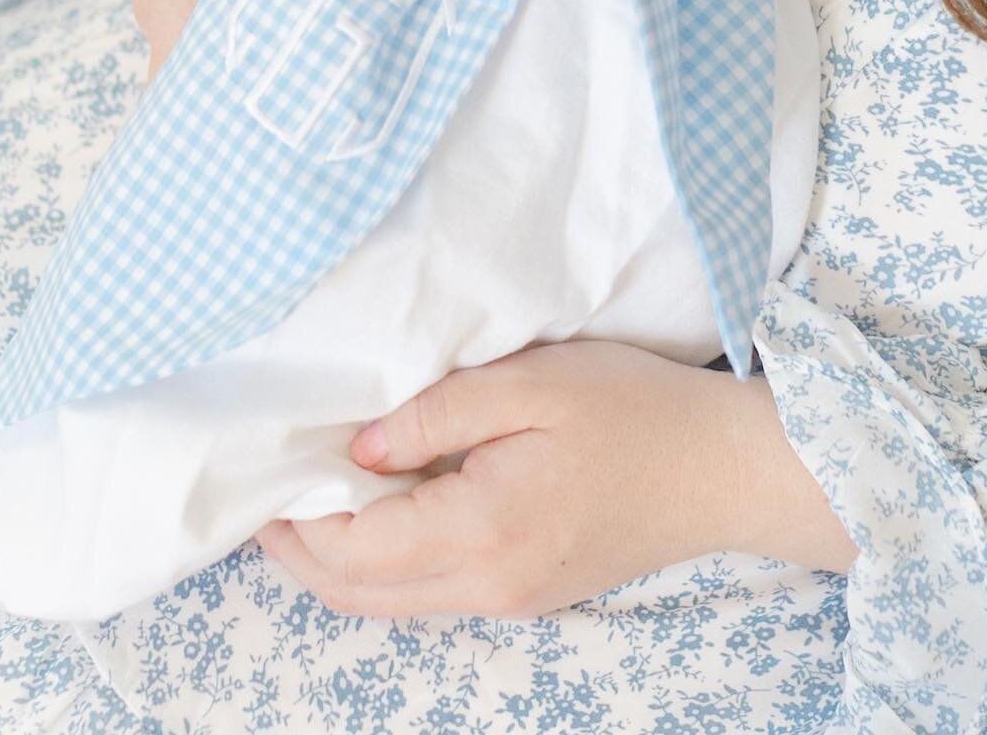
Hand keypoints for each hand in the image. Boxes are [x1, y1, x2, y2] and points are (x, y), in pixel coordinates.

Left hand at [255, 338, 853, 617]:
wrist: (724, 469)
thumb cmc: (634, 410)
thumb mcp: (533, 384)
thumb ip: (436, 414)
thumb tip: (356, 446)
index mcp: (481, 533)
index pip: (351, 547)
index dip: (292, 514)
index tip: (262, 462)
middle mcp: (485, 586)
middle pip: (355, 593)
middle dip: (295, 547)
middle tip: (262, 484)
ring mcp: (507, 600)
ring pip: (387, 603)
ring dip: (335, 558)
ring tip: (305, 493)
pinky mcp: (524, 594)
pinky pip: (426, 594)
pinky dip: (382, 560)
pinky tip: (378, 505)